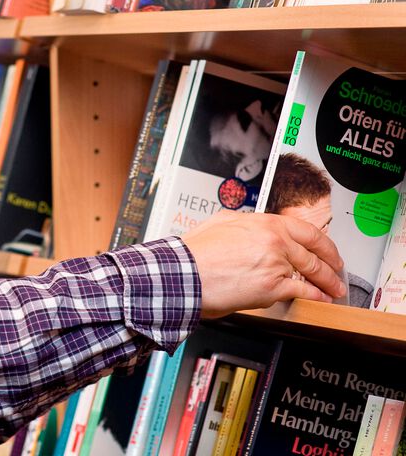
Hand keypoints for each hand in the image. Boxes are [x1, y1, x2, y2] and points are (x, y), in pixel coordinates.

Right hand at [181, 211, 345, 318]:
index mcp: (263, 222)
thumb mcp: (221, 223)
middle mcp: (274, 240)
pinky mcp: (273, 286)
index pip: (305, 231)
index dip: (322, 243)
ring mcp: (275, 263)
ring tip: (333, 288)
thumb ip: (244, 225)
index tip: (327, 250)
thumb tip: (253, 229)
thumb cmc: (194, 252)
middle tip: (337, 270)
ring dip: (326, 281)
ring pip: (311, 272)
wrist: (185, 273)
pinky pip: (302, 291)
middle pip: (313, 252)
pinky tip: (319, 298)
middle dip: (331, 264)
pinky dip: (315, 296)